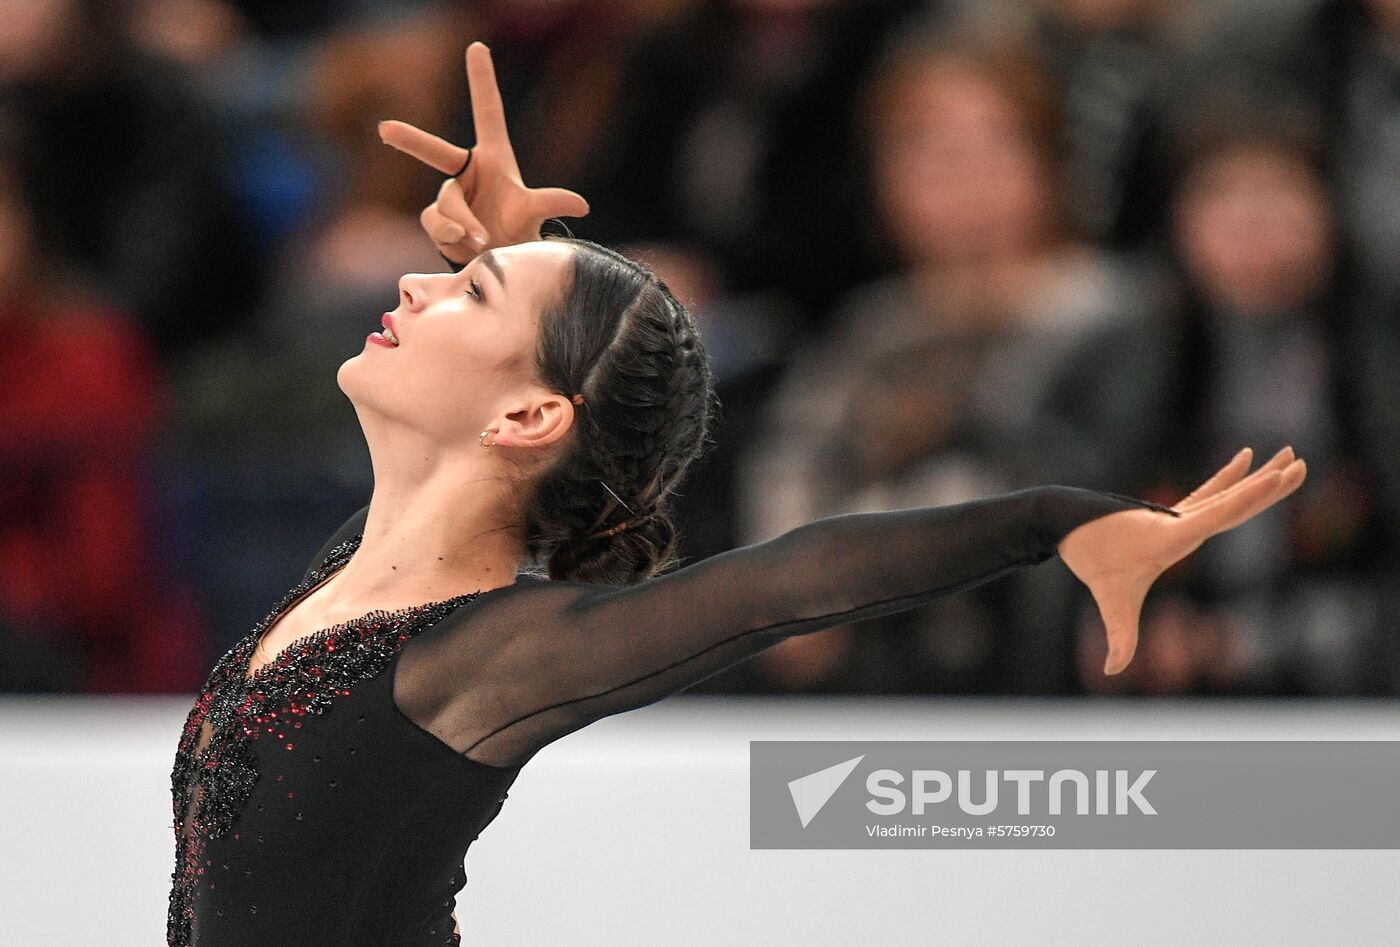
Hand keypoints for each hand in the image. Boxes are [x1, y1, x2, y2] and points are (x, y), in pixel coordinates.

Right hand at [379, 41, 590, 260]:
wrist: (501, 259)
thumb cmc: (519, 227)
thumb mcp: (533, 212)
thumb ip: (552, 203)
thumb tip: (581, 204)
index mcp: (492, 157)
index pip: (487, 112)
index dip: (482, 80)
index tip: (478, 47)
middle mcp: (465, 172)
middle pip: (435, 151)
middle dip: (410, 140)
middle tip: (386, 129)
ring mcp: (449, 197)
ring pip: (444, 205)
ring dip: (460, 222)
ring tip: (481, 238)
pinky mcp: (438, 221)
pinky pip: (438, 225)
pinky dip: (454, 238)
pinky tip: (470, 247)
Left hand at [1057, 445, 1306, 675]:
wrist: (1065, 522)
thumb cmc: (1090, 557)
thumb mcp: (1108, 597)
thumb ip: (1118, 637)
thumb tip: (1111, 672)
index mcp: (1172, 534)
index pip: (1219, 513)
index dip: (1249, 496)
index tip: (1276, 477)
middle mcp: (1179, 520)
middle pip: (1233, 500)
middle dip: (1268, 484)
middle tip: (1300, 462)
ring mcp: (1177, 514)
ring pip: (1226, 493)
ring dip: (1257, 476)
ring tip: (1288, 453)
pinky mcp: (1172, 515)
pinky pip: (1209, 494)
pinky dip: (1228, 479)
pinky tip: (1243, 459)